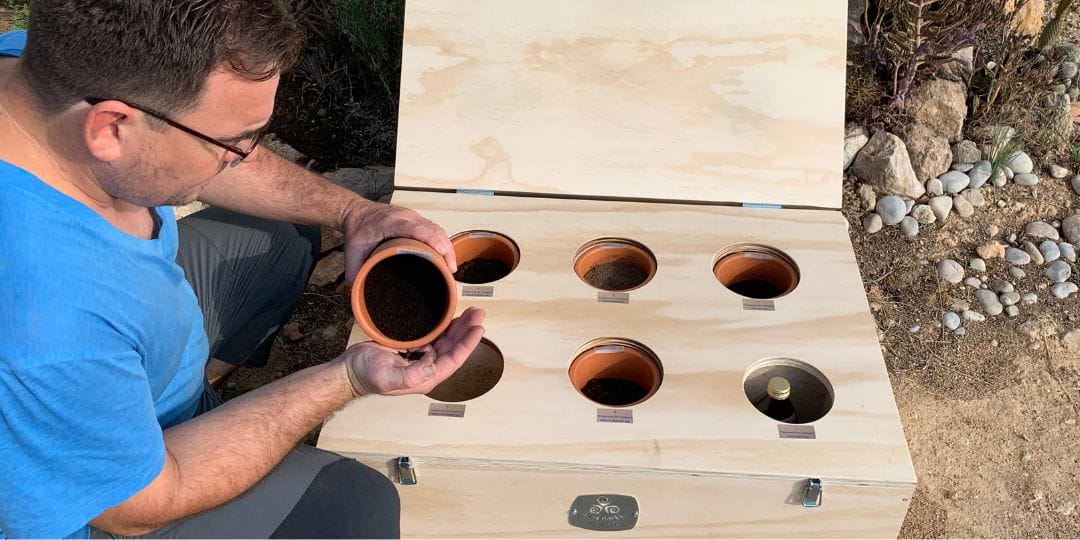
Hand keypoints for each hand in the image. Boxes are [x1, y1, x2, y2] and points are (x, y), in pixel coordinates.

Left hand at [340, 200, 457, 285]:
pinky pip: (434, 228)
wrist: (356, 211)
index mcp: (392, 222)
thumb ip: (353, 273)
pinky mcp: (417, 218)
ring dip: (446, 245)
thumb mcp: (351, 252)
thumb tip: (356, 294)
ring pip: (437, 228)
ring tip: (450, 267)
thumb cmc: (357, 230)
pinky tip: (444, 256)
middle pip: (434, 229)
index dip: (433, 241)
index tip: (444, 257)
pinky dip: (441, 241)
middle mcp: (406, 216)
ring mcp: (413, 216)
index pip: (418, 229)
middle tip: (451, 270)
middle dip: (446, 248)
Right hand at [341, 307, 485, 396]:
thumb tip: (433, 367)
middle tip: (478, 313)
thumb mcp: (387, 376)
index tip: (479, 328)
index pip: (454, 360)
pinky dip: (444, 327)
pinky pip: (434, 337)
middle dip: (467, 331)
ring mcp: (421, 359)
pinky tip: (450, 317)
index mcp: (426, 378)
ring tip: (470, 313)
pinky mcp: (413, 349)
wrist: (349, 370)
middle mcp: (427, 368)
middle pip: (454, 348)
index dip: (468, 344)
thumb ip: (411, 375)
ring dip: (459, 328)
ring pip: (447, 342)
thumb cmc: (365, 375)